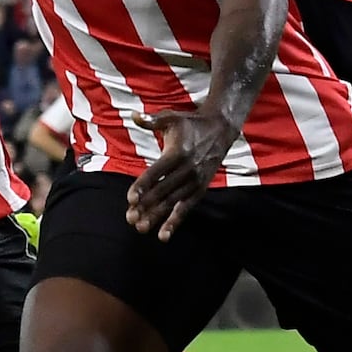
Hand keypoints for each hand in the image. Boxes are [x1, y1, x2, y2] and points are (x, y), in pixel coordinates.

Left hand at [126, 110, 233, 240]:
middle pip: (163, 191)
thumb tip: (133, 115)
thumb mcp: (171, 117)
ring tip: (140, 228)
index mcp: (177, 152)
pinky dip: (174, 222)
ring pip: (172, 202)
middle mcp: (187, 169)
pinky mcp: (200, 189)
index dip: (143, 185)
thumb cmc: (190, 123)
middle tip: (130, 218)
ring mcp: (195, 181)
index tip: (130, 198)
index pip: (156, 172)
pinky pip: (186, 208)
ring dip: (156, 216)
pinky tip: (163, 235)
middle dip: (145, 205)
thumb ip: (152, 120)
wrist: (221, 129)